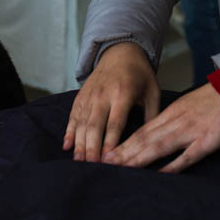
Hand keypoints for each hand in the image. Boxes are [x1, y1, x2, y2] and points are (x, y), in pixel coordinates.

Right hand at [63, 42, 159, 161]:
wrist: (120, 51)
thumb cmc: (140, 74)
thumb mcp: (153, 91)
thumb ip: (152, 115)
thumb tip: (152, 140)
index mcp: (123, 94)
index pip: (115, 122)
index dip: (110, 142)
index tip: (108, 159)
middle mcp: (104, 95)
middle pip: (95, 125)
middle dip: (92, 148)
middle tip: (91, 167)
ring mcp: (90, 95)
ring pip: (82, 123)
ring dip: (80, 143)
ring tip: (79, 162)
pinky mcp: (81, 96)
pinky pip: (73, 115)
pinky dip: (69, 131)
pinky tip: (67, 146)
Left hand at [103, 83, 219, 172]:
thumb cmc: (217, 97)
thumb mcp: (190, 103)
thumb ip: (174, 117)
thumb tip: (157, 132)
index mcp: (173, 112)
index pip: (142, 130)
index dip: (123, 143)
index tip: (107, 153)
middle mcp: (177, 121)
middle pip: (145, 139)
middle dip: (123, 153)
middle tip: (102, 164)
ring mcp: (191, 131)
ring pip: (159, 146)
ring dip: (138, 158)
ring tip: (120, 168)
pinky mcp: (207, 141)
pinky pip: (187, 156)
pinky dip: (171, 166)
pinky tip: (158, 174)